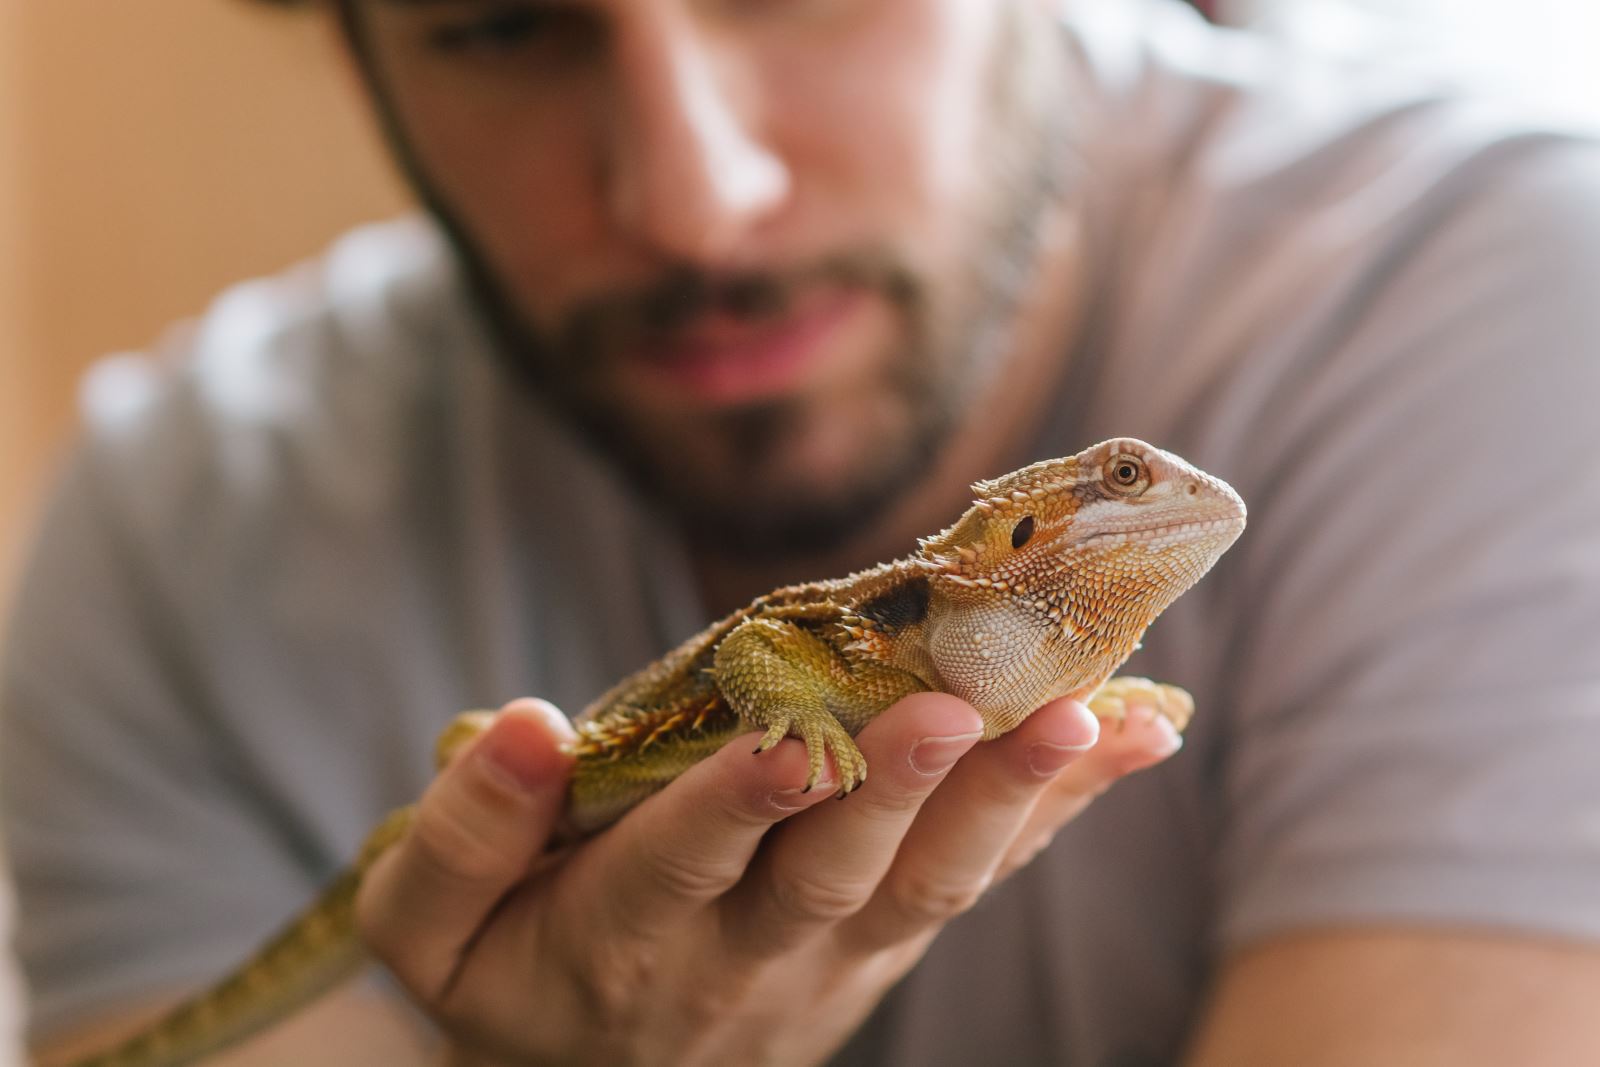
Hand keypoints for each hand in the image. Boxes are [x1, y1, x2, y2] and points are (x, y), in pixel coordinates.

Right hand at [356, 693, 1182, 1064]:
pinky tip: (1130, 736)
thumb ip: (461, 835)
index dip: (733, 806)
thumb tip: (526, 722)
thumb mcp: (429, 927)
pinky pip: (974, 881)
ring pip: (928, 886)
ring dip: (1008, 801)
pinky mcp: (880, 950)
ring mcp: (831, 962)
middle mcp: (744, 956)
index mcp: (621, 939)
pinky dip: (1051, 811)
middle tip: (956, 704)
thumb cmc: (502, 977)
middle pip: (833, 875)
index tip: (786, 739)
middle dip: (895, 787)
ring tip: (1089, 716)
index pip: (680, 867)